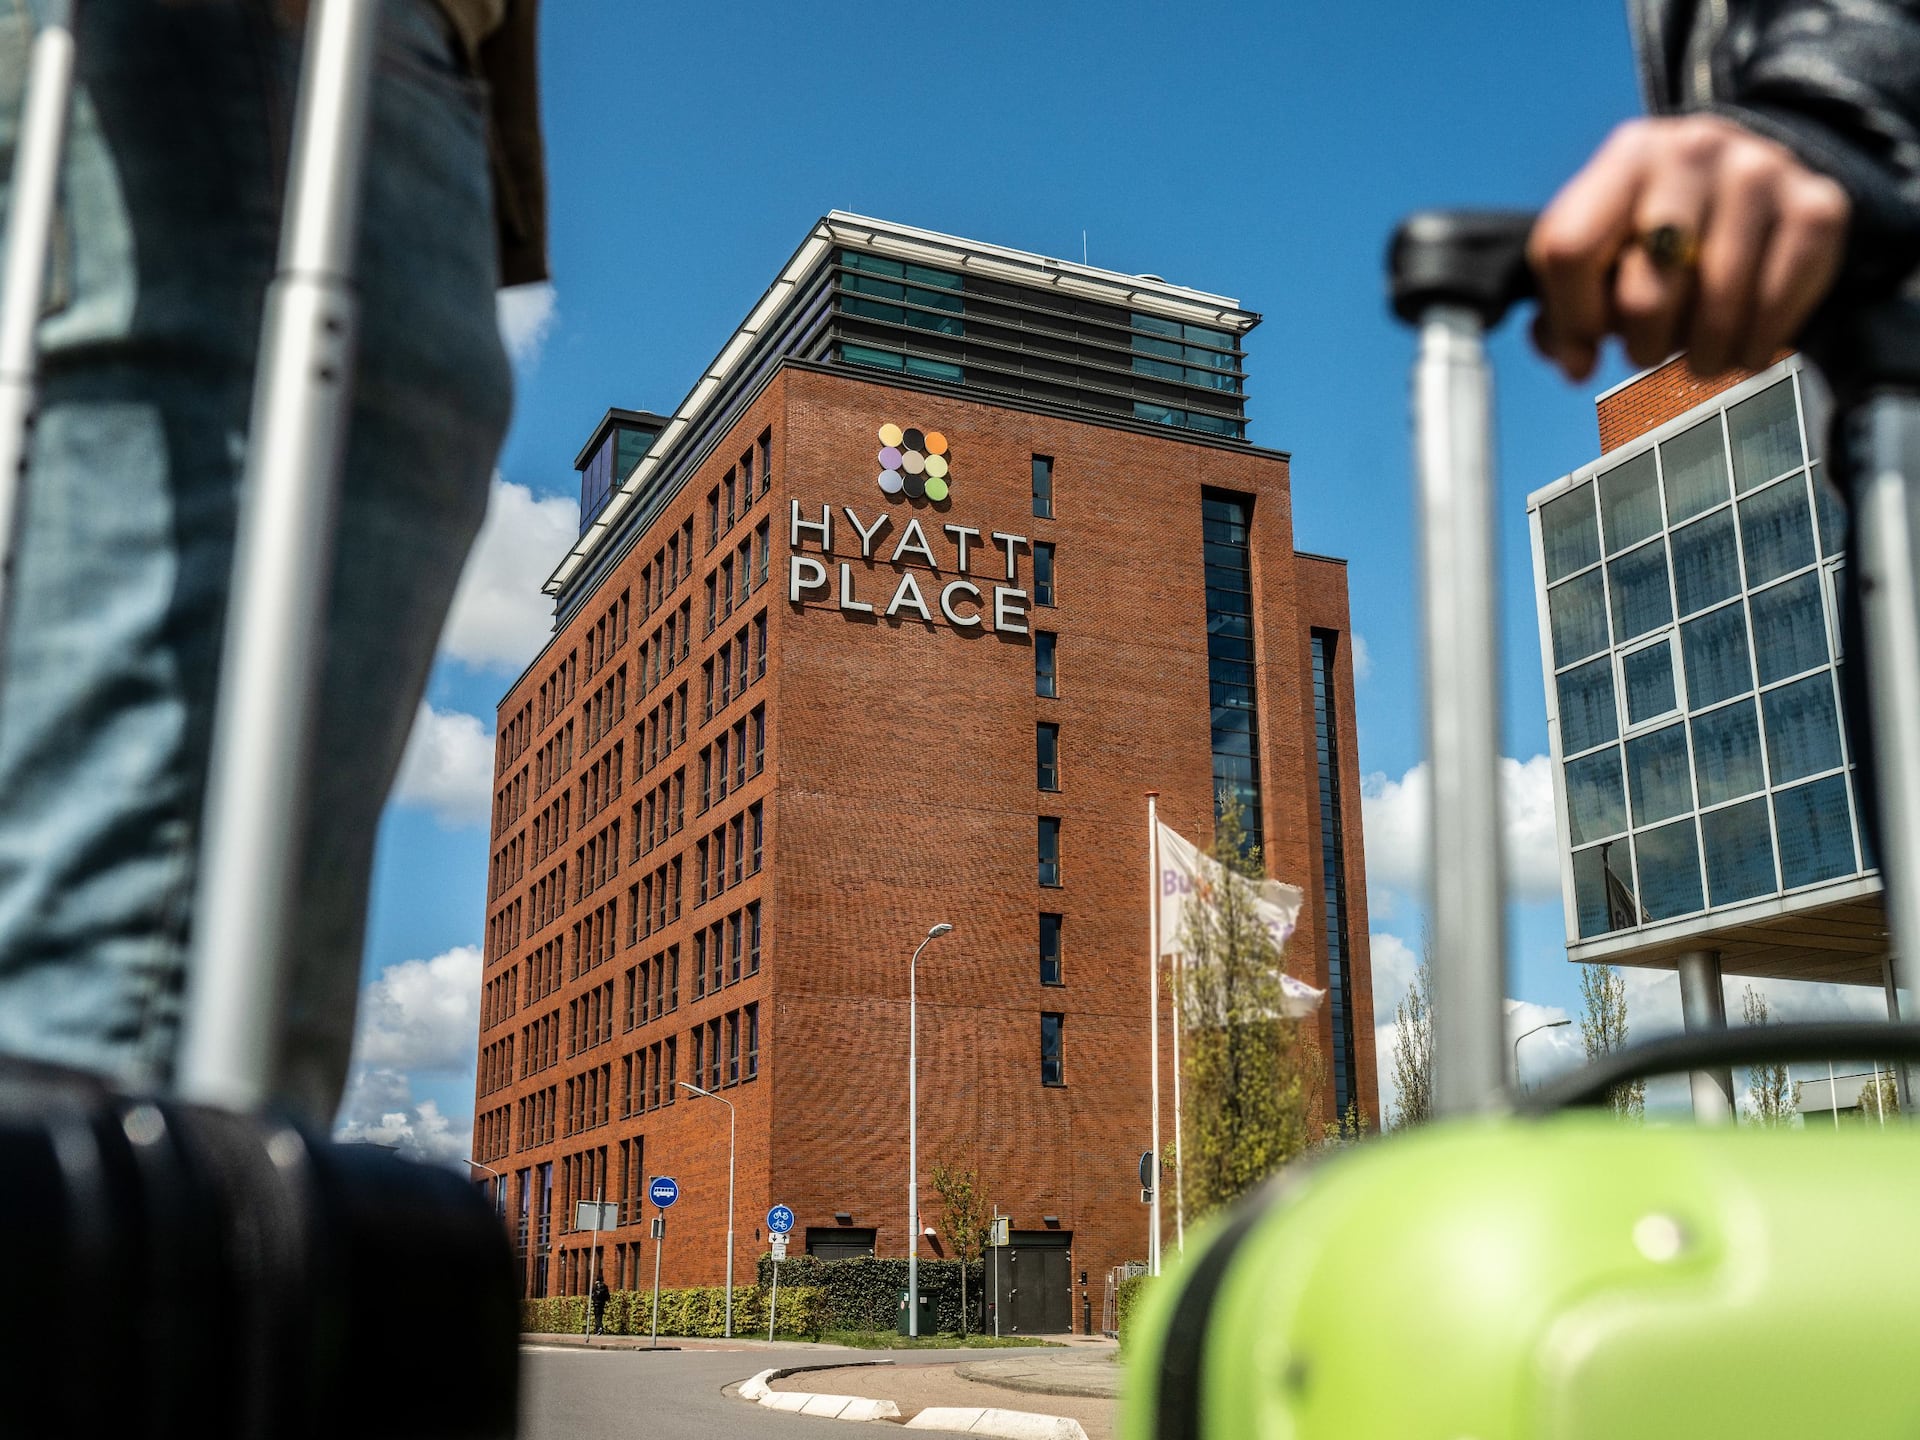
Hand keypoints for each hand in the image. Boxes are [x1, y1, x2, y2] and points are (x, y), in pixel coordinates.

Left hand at [1529, 115, 1850, 379]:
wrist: (1754, 181)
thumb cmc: (1657, 230)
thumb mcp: (1600, 249)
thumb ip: (1563, 308)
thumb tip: (1576, 361)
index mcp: (1627, 155)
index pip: (1569, 251)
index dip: (1572, 321)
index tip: (1585, 351)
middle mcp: (1693, 151)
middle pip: (1645, 297)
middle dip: (1644, 346)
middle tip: (1653, 347)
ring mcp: (1760, 174)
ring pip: (1714, 313)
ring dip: (1702, 357)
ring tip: (1699, 354)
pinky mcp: (1816, 207)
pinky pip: (1775, 309)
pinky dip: (1754, 346)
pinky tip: (1744, 345)